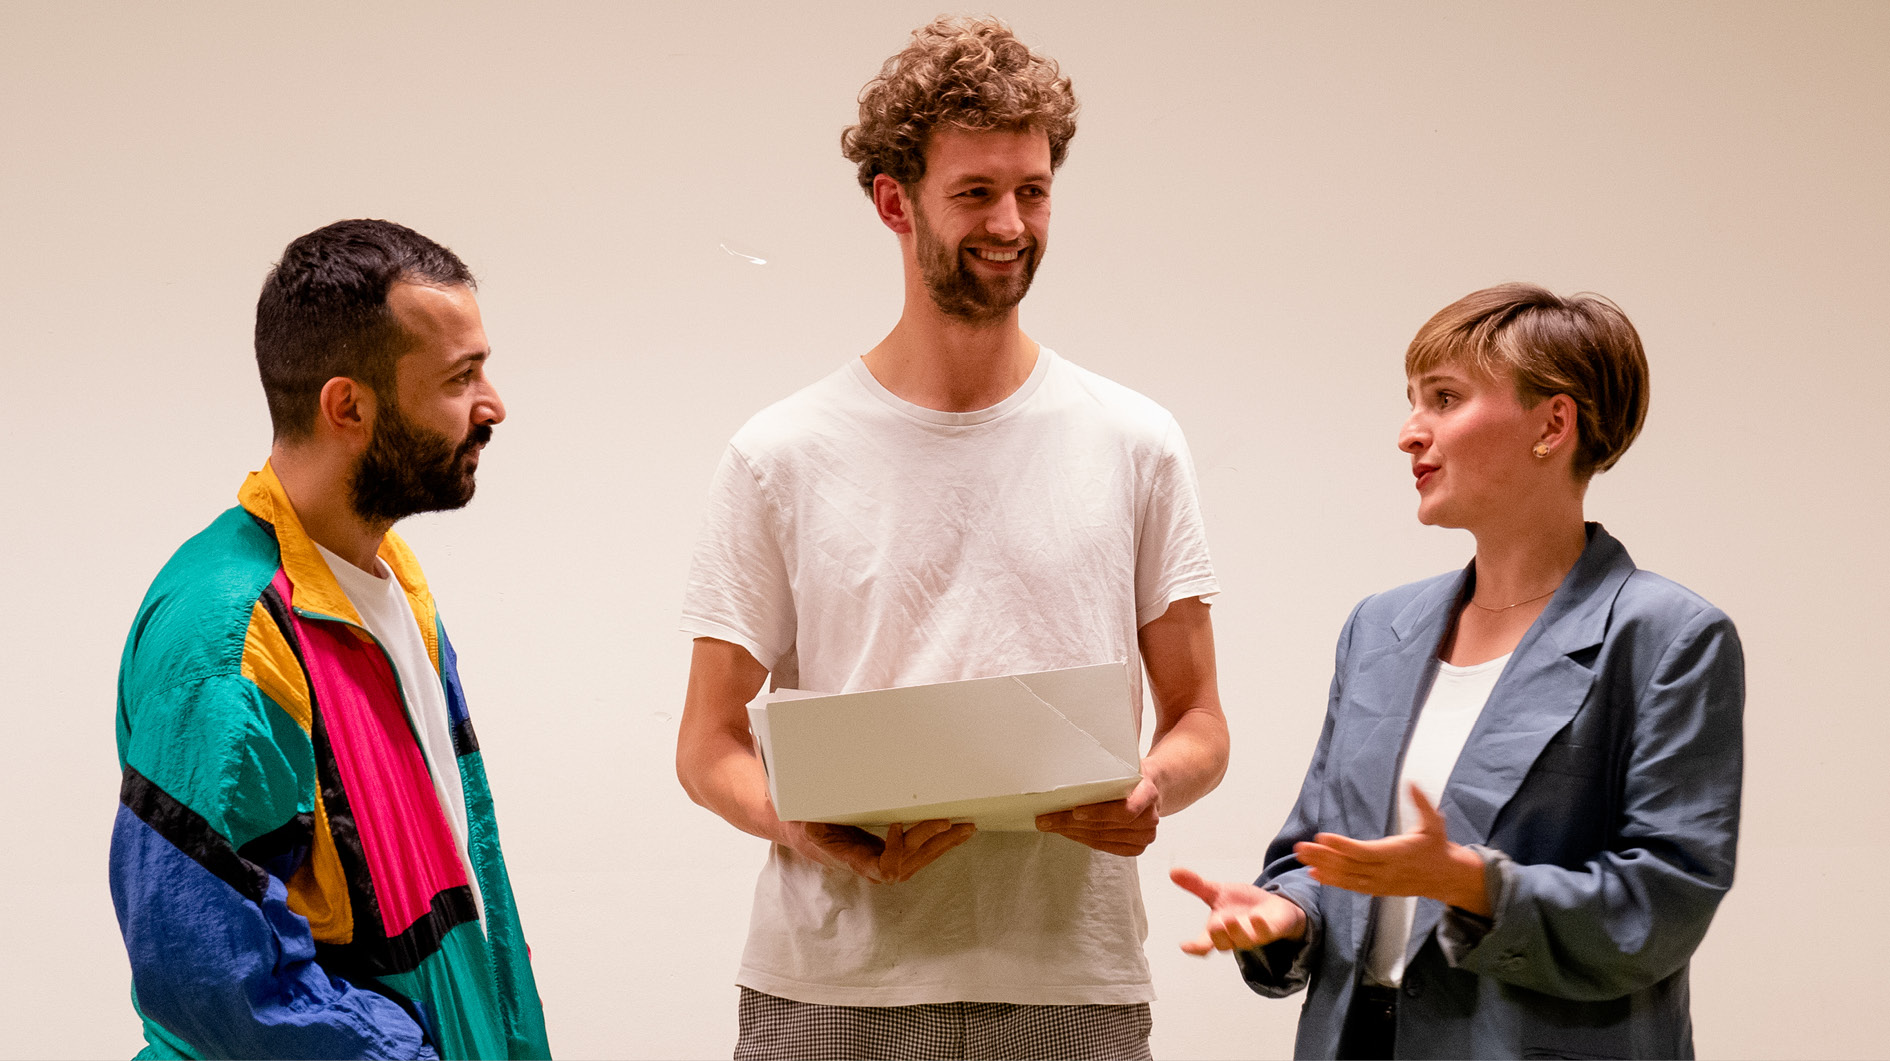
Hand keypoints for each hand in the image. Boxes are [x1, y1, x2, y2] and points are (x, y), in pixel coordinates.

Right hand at [779, 819, 975, 883]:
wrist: (803, 833)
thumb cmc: (804, 826)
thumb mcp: (805, 825)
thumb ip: (812, 827)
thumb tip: (812, 824)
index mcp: (853, 860)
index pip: (884, 868)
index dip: (895, 852)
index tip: (896, 825)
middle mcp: (871, 867)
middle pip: (909, 861)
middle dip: (932, 842)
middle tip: (951, 822)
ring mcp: (882, 863)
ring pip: (918, 860)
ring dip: (943, 844)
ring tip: (966, 828)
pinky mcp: (889, 855)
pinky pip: (917, 854)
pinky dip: (937, 843)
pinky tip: (954, 832)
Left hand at [1035, 777, 1159, 855]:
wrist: (1152, 788)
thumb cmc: (1131, 775)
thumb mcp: (1124, 765)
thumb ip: (1108, 768)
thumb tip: (1071, 761)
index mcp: (1148, 793)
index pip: (1126, 810)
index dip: (1100, 812)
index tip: (1075, 811)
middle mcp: (1149, 818)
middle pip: (1105, 826)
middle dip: (1070, 823)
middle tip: (1046, 819)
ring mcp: (1144, 836)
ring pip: (1100, 837)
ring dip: (1072, 832)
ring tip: (1049, 825)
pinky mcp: (1136, 848)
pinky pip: (1104, 846)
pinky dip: (1082, 839)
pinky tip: (1066, 832)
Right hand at [1171, 866, 1306, 954]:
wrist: (1272, 907)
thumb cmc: (1242, 904)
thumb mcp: (1217, 892)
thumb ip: (1196, 885)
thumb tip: (1173, 871)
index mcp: (1218, 930)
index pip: (1203, 943)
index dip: (1194, 947)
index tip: (1184, 945)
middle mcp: (1234, 936)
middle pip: (1223, 944)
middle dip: (1218, 936)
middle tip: (1214, 925)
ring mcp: (1253, 936)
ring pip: (1244, 941)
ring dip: (1237, 932)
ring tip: (1231, 920)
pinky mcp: (1271, 931)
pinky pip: (1266, 933)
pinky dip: (1260, 926)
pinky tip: (1256, 916)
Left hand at [1292, 784, 1489, 914]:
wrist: (1447, 878)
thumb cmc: (1438, 847)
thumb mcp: (1435, 823)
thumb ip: (1422, 804)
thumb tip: (1411, 782)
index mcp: (1397, 854)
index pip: (1364, 852)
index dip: (1342, 845)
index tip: (1321, 836)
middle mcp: (1385, 871)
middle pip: (1349, 865)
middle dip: (1323, 856)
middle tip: (1300, 848)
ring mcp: (1381, 883)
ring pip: (1347, 877)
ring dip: (1323, 867)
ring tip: (1302, 858)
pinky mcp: (1378, 889)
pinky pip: (1352, 886)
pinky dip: (1333, 881)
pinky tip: (1315, 873)